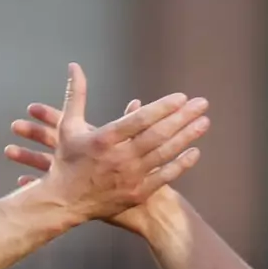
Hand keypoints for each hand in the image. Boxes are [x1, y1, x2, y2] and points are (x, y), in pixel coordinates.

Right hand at [18, 64, 206, 223]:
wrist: (63, 202)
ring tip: (204, 122)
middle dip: (182, 118)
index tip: (181, 97)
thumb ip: (76, 95)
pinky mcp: (137, 193)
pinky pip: (165, 177)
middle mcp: (119, 158)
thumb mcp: (67, 126)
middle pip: (157, 135)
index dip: (162, 108)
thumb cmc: (67, 161)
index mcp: (103, 139)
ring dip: (187, 137)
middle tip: (202, 104)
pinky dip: (181, 164)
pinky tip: (195, 151)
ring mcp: (130, 177)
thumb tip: (75, 66)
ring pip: (164, 154)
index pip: (139, 120)